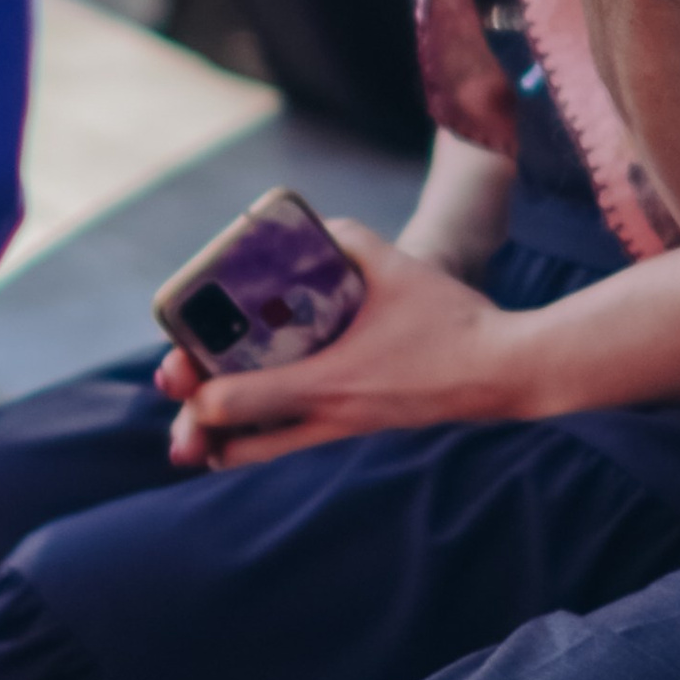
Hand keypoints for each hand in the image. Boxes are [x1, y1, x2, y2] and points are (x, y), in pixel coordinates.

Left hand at [156, 216, 520, 465]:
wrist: (502, 371)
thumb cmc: (452, 321)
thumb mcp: (399, 266)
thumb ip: (348, 240)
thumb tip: (310, 227)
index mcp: (329, 382)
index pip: (234, 403)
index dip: (194, 391)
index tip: (177, 366)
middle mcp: (328, 417)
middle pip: (234, 444)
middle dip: (195, 424)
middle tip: (177, 391)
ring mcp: (343, 429)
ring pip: (260, 452)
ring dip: (222, 439)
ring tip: (194, 422)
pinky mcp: (357, 428)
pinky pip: (290, 441)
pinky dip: (258, 434)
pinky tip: (247, 418)